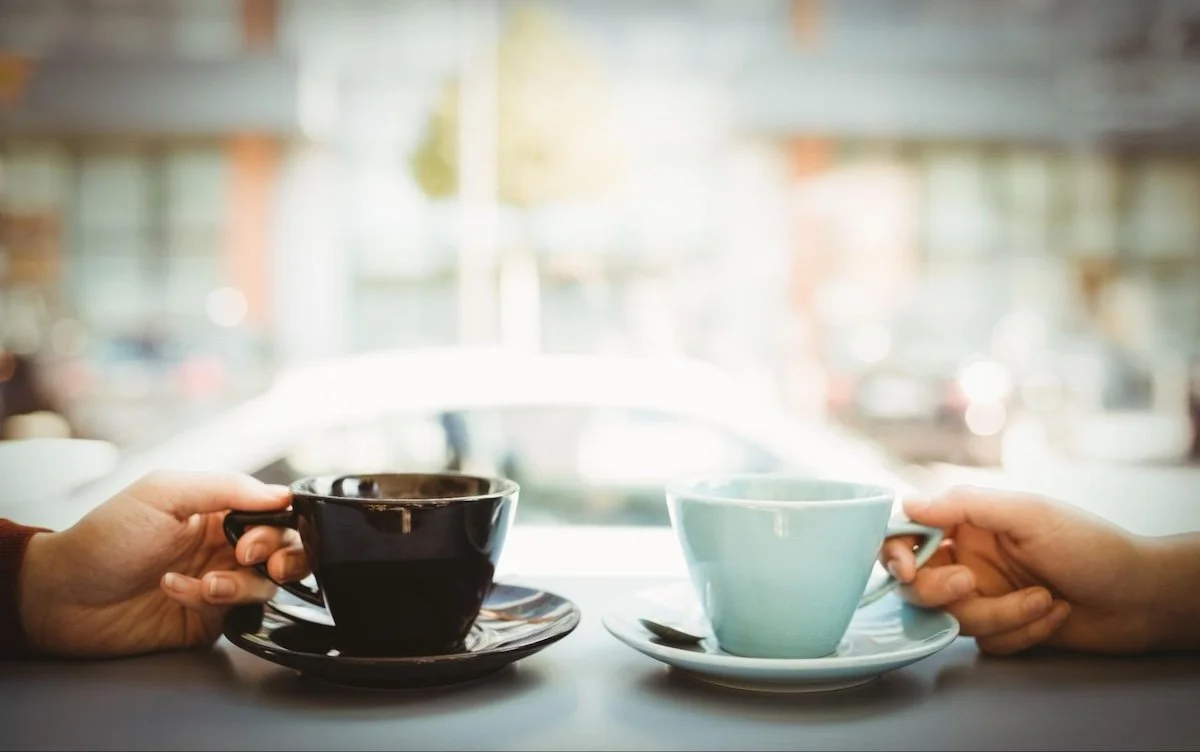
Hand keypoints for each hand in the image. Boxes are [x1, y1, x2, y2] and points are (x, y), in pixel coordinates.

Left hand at [19, 470, 310, 657]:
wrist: (61, 596)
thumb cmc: (105, 538)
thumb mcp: (163, 493)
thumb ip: (226, 488)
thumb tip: (281, 494)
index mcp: (218, 511)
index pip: (275, 512)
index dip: (281, 524)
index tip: (259, 533)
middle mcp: (224, 546)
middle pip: (285, 550)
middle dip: (281, 556)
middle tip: (252, 559)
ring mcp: (219, 583)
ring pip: (266, 586)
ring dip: (240, 583)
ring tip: (206, 584)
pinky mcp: (209, 619)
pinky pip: (234, 613)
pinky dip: (210, 602)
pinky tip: (175, 591)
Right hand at [882, 486, 1155, 655]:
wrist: (1142, 598)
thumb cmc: (1091, 547)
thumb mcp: (1027, 514)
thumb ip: (964, 506)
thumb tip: (908, 504)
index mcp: (969, 524)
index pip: (910, 533)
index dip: (895, 552)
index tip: (905, 567)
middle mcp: (970, 560)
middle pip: (920, 584)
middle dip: (943, 590)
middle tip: (971, 584)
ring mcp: (985, 597)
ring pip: (955, 618)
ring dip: (1000, 613)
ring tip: (1044, 599)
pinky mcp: (1003, 630)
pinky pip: (987, 642)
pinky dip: (1022, 632)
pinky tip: (1055, 615)